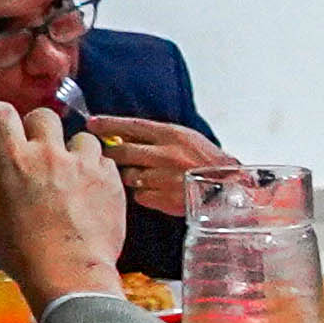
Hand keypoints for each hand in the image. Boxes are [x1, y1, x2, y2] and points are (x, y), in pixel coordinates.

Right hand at [0, 106, 122, 302]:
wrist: (71, 275)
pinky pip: (105, 161)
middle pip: (45, 116)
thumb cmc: (26, 256)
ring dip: (75, 150)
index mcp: (15, 161)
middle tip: (40, 148)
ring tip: (72, 173)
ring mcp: (85, 165)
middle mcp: (50, 155)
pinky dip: (98, 170)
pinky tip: (92, 190)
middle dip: (40, 128)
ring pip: (82, 138)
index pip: (1, 113)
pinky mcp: (111, 180)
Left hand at [84, 113, 235, 216]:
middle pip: (120, 151)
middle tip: (108, 155)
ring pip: (127, 175)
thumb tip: (124, 135)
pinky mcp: (163, 199)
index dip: (107, 124)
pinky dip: (144, 194)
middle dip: (111, 153)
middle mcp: (165, 154)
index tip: (91, 124)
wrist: (232, 190)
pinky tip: (158, 192)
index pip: (130, 126)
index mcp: (172, 135)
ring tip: (146, 177)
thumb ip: (158, 137)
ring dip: (131, 176)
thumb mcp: (187, 139)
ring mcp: (163, 178)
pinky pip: (139, 196)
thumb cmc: (210, 163)